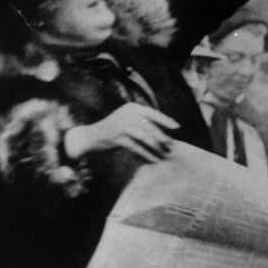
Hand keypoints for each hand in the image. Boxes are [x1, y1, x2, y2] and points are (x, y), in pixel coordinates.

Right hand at [63, 103, 178, 162]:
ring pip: (145, 138)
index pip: (153, 113)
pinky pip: (137, 148)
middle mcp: (127, 114)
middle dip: (162, 138)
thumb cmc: (113, 130)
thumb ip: (142, 122)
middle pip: (150, 127)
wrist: (90, 137)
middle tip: (172, 146)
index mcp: (132, 108)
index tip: (177, 127)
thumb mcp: (127, 120)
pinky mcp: (118, 138)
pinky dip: (147, 154)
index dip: (165, 120)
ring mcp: (122, 126)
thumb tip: (164, 132)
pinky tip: (154, 160)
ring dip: (157, 147)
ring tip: (165, 154)